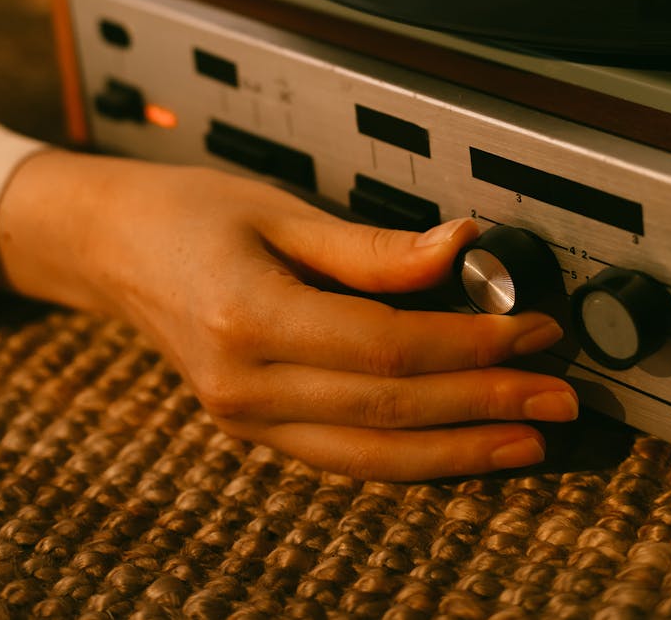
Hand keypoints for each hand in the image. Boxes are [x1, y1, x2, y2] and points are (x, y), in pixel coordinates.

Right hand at [0, 150, 577, 480]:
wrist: (113, 245)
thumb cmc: (188, 213)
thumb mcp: (278, 210)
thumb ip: (371, 246)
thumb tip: (460, 249)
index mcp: (247, 316)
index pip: (386, 347)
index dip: (469, 344)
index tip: (530, 328)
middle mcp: (243, 383)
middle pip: (388, 409)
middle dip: (483, 405)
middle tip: (557, 396)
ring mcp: (244, 416)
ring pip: (369, 455)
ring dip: (457, 451)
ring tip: (527, 441)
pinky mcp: (253, 427)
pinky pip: (341, 457)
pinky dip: (406, 459)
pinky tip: (454, 450)